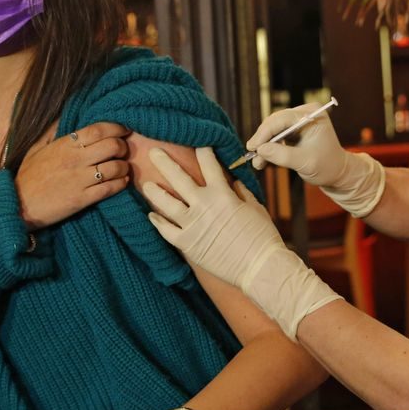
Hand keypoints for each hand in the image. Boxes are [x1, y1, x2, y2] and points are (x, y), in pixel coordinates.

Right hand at [15, 123, 130, 229]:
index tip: (123, 129)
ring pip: (115, 168)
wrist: (18, 206)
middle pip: (112, 146)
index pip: (97, 130)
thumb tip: (62, 117)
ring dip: (124, 167)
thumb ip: (51, 132)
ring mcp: (80, 180)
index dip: (116, 127)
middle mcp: (75, 160)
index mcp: (64, 145)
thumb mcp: (35, 149)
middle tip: (123, 150)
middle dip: (123, 147)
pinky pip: (110, 188)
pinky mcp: (82, 199)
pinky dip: (121, 184)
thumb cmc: (27, 177)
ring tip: (122, 168)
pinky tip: (121, 182)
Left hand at [143, 147, 285, 288]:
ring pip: (166, 203)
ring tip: (146, 184)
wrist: (260, 267)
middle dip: (165, 162)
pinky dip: (157, 222)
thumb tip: (230, 179)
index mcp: (222, 194)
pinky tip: (151, 215)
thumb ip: (239, 191)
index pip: (208, 164)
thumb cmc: (262, 237)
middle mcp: (203, 205)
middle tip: (154, 152)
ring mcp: (192, 225)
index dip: (201, 150)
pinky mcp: (187, 244)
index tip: (195, 141)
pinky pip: (166, 231)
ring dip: (154, 191)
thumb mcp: (255, 207)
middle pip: (178, 178)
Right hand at [246, 103, 384, 217]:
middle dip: (262, 140)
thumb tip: (260, 150)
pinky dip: (268, 148)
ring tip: (257, 162)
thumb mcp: (305, 163)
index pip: (282, 119)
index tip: (253, 147)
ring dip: (263, 146)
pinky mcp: (293, 130)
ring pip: (272, 130)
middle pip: (274, 122)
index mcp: (312, 115)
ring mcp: (298, 121)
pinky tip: (262, 160)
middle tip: (252, 155)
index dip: (265, 132)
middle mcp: (304, 113)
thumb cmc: (327, 166)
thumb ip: (282, 155)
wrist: (337, 172)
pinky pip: (275, 136)